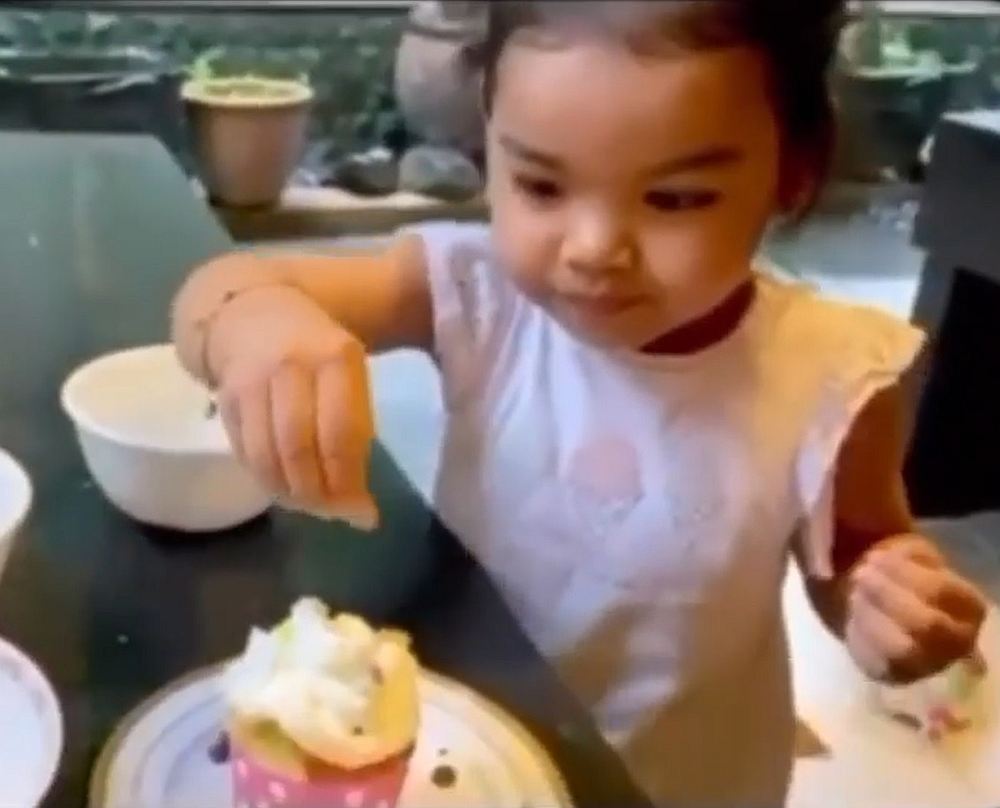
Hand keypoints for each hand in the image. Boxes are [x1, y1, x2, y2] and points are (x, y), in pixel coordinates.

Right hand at [211, 286, 377, 528]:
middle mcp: (291, 365)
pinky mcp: (226, 396)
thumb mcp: (350, 372)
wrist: (253, 310)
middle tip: (334, 514)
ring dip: (290, 495)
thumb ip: (357, 428)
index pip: (342, 433)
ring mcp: (253, 380)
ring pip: (267, 457)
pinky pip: (245, 453)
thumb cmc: (316, 351)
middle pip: (300, 449)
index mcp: (336, 357)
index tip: (363, 513)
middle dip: (318, 494)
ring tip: (311, 505)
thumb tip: (359, 506)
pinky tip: (284, 489)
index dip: (349, 481)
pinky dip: (266, 481)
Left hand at [845, 534, 985, 683]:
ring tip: (854, 592)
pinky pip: (876, 662)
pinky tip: (851, 615)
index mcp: (968, 604)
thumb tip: (875, 509)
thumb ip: (902, 544)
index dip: (902, 572)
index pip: (940, 591)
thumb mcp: (905, 547)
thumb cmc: (889, 566)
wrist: (860, 588)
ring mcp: (929, 663)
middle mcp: (959, 639)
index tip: (877, 555)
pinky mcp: (895, 675)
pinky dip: (860, 634)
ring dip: (871, 615)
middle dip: (885, 595)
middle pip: (925, 624)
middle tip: (860, 575)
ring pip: (903, 648)